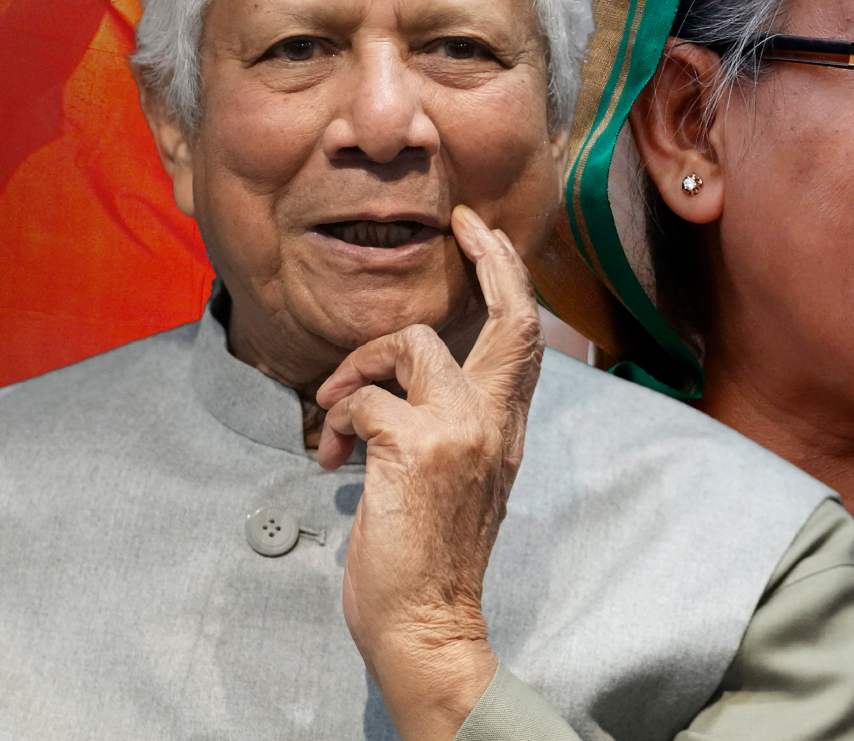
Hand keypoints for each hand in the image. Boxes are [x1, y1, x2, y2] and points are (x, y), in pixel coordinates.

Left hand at [316, 205, 543, 740]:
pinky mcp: (416, 447)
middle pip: (511, 317)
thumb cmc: (428, 562)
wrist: (425, 626)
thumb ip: (455, 428)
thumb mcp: (459, 482)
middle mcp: (494, 424)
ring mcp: (460, 431)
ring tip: (334, 411)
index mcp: (505, 432)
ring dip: (356, 366)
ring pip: (410, 343)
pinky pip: (361, 399)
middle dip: (490, 259)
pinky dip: (333, 420)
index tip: (484, 238)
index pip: (525, 338)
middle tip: (461, 228)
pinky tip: (328, 459)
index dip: (510, 279)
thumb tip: (411, 384)